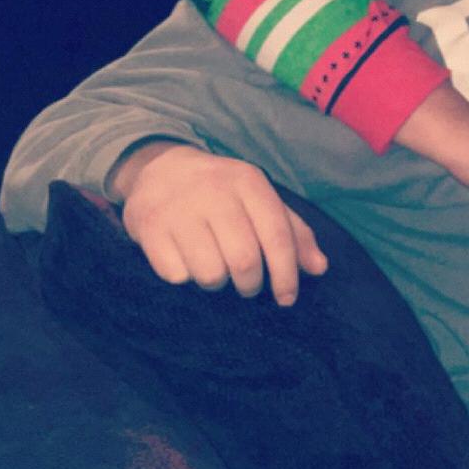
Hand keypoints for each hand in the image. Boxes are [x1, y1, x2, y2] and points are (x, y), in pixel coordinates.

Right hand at [109, 141, 326, 305]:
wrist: (160, 169)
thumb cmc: (221, 193)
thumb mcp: (259, 200)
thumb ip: (293, 232)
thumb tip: (320, 268)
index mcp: (248, 181)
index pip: (277, 235)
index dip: (286, 274)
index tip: (286, 299)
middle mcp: (213, 191)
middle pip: (244, 260)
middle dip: (250, 285)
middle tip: (247, 286)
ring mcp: (178, 208)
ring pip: (210, 273)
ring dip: (216, 283)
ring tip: (214, 269)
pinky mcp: (148, 226)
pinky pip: (176, 275)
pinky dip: (185, 277)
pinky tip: (185, 261)